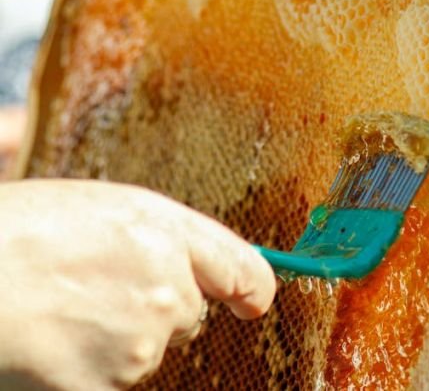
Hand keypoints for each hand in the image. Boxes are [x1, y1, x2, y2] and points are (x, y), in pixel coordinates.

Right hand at [0, 179, 274, 389]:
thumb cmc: (16, 233)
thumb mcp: (98, 209)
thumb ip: (159, 236)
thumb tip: (198, 269)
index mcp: (163, 230)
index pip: (243, 269)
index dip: (251, 288)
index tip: (251, 301)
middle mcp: (166, 286)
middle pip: (188, 314)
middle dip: (157, 309)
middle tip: (93, 291)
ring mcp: (140, 343)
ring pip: (150, 351)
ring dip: (118, 341)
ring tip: (59, 313)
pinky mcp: (108, 387)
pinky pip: (117, 382)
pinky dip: (91, 372)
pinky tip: (53, 346)